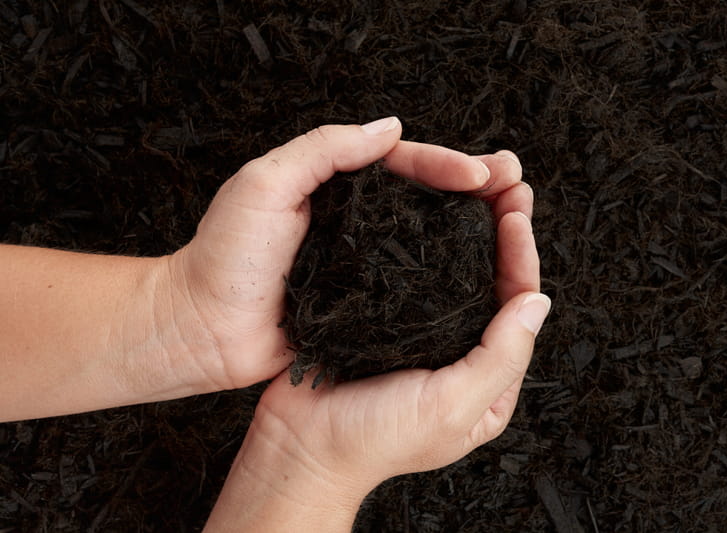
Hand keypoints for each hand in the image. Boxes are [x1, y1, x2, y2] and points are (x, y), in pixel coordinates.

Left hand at [164, 117, 503, 391]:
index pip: (402, 163)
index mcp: (334, 184)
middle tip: (517, 186)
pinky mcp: (364, 301)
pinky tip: (478, 272)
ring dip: (471, 228)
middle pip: (425, 196)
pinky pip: (412, 283)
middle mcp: (354, 220)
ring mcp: (362, 262)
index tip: (484, 175)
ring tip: (513, 220)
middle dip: (474, 188)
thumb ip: (325, 149)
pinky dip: (447, 275)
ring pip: (427, 237)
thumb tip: (390, 128)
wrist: (201, 329)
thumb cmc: (224, 256)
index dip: (446, 165)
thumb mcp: (265, 183)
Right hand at [204, 144, 549, 531]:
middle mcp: (459, 348)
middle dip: (503, 226)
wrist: (301, 445)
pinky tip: (425, 208)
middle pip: (492, 278)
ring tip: (478, 181)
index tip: (515, 213)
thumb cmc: (376, 440)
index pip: (518, 304)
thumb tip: (538, 302)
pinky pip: (412, 272)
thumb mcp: (452, 407)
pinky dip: (424, 238)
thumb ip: (501, 358)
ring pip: (455, 268)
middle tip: (508, 178)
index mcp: (487, 375)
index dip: (521, 255)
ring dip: (468, 225)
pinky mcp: (384, 317)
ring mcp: (421, 330)